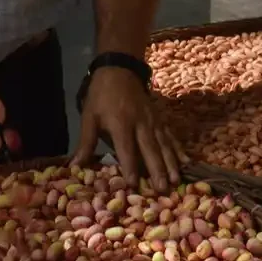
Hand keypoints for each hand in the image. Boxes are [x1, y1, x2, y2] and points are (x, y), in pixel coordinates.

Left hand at [72, 67, 186, 190]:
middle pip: (150, 149)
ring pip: (164, 144)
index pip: (126, 149)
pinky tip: (186, 163)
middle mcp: (140, 124)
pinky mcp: (160, 118)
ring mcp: (153, 121)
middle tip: (162, 190)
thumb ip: (86, 142)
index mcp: (121, 124)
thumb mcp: (89, 116)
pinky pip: (171, 136)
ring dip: (171, 164)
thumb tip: (75, 166)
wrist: (119, 70)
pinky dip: (179, 150)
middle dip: (157, 170)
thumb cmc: (101, 96)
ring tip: (175, 181)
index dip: (130, 167)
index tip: (134, 185)